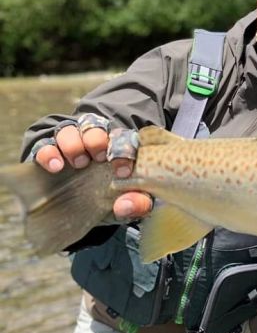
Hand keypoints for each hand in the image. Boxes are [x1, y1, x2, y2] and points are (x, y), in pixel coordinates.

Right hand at [32, 115, 152, 219]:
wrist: (84, 205)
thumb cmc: (115, 195)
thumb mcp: (132, 199)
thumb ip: (137, 203)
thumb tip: (125, 206)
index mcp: (118, 145)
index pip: (124, 137)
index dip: (124, 150)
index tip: (122, 171)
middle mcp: (93, 139)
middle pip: (95, 126)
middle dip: (97, 141)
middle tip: (99, 159)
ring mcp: (69, 143)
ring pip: (69, 130)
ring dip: (74, 144)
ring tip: (79, 163)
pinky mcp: (46, 152)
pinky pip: (43, 145)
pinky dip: (48, 153)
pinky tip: (55, 166)